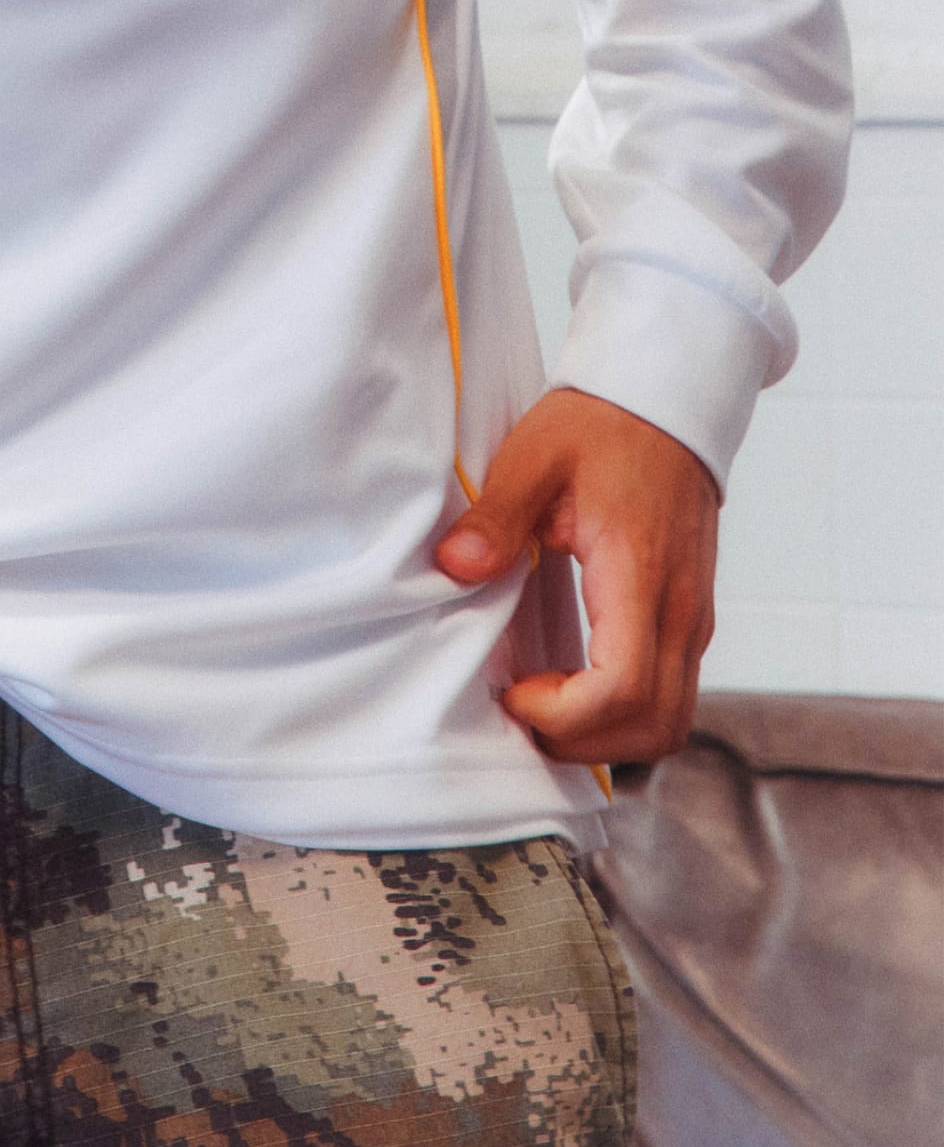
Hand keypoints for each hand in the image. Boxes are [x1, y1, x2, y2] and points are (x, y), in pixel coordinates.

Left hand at [433, 387, 717, 765]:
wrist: (665, 403)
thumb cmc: (602, 427)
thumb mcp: (534, 458)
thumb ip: (496, 518)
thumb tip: (455, 567)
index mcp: (641, 575)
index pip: (624, 689)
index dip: (565, 715)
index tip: (514, 691)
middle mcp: (680, 611)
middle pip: (655, 729)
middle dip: (582, 743)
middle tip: (521, 709)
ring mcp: (692, 620)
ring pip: (671, 724)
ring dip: (607, 739)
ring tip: (544, 703)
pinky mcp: (689, 620)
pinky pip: (671, 697)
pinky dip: (623, 716)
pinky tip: (570, 685)